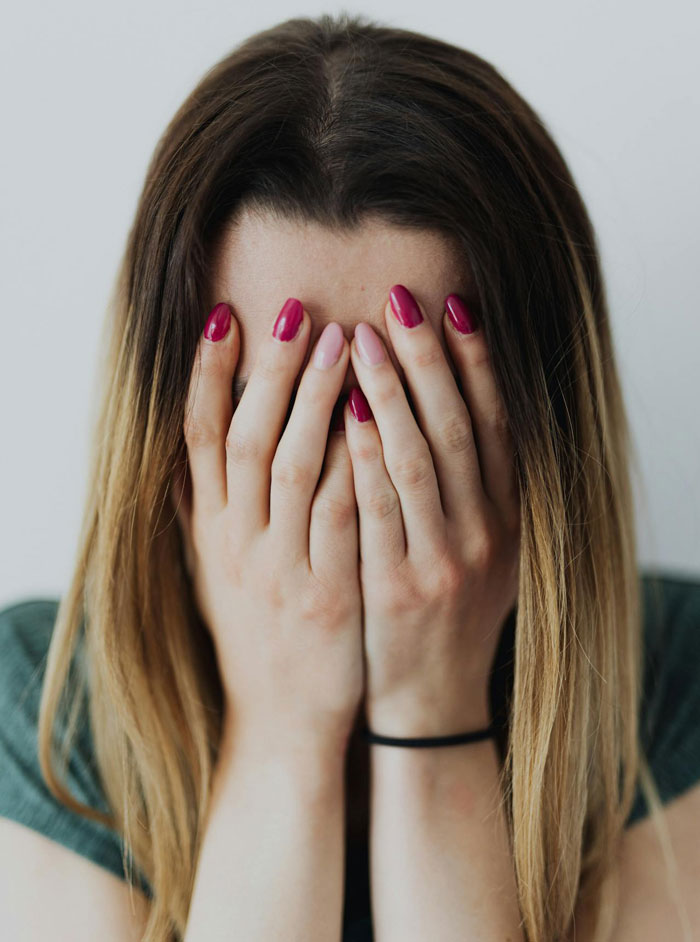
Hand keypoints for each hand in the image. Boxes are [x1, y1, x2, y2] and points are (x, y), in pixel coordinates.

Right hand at [171, 300, 363, 757]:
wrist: (283, 720)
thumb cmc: (257, 636)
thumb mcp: (216, 575)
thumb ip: (205, 515)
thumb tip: (192, 454)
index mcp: (211, 533)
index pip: (199, 439)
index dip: (208, 376)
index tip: (225, 317)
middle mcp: (238, 546)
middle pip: (248, 441)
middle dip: (272, 372)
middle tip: (297, 310)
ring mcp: (282, 570)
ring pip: (294, 469)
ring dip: (316, 400)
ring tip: (343, 340)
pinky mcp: (328, 594)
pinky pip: (341, 516)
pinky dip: (355, 461)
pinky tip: (377, 415)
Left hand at [343, 285, 520, 737]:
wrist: (433, 697)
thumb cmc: (451, 610)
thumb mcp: (483, 548)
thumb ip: (477, 485)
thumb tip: (459, 404)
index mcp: (510, 515)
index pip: (496, 422)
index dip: (477, 361)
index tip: (453, 304)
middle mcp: (486, 531)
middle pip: (456, 428)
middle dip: (428, 359)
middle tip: (399, 300)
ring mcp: (445, 559)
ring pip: (419, 459)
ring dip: (392, 391)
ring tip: (357, 335)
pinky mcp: (401, 587)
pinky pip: (379, 509)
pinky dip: (364, 455)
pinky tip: (344, 410)